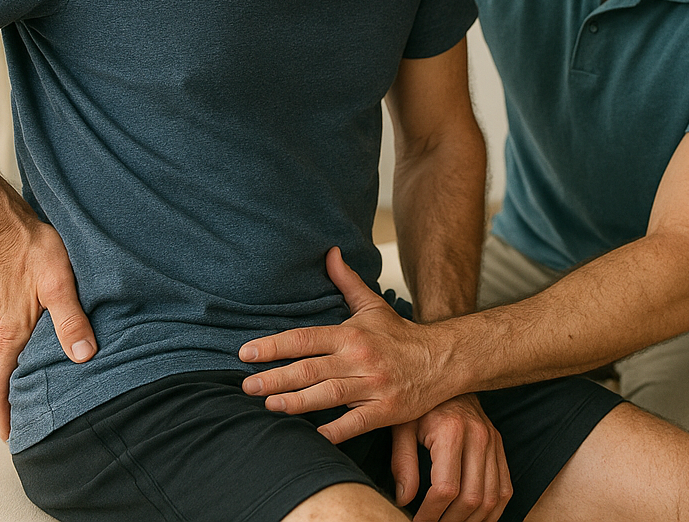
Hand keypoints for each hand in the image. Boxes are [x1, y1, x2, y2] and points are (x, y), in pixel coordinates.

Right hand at [0, 215, 95, 440]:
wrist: (10, 224)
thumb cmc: (36, 251)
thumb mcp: (60, 284)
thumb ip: (71, 320)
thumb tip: (83, 356)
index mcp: (11, 332)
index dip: (1, 411)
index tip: (7, 434)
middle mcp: (2, 329)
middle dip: (8, 402)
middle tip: (22, 422)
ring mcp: (2, 316)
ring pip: (6, 356)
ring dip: (15, 378)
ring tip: (33, 393)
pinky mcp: (7, 304)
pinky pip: (10, 339)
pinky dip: (19, 356)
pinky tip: (38, 352)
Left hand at [239, 247, 454, 443]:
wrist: (443, 359)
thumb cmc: (401, 335)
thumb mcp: (372, 305)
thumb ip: (346, 281)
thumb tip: (329, 252)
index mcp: (352, 335)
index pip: (305, 338)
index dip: (274, 346)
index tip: (246, 353)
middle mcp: (360, 359)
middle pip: (310, 369)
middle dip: (275, 377)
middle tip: (246, 386)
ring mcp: (373, 386)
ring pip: (329, 395)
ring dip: (297, 402)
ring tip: (269, 405)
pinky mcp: (385, 411)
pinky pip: (356, 423)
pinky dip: (335, 431)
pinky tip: (313, 437)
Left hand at [392, 394, 510, 521]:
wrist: (447, 374)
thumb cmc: (420, 404)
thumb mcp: (401, 427)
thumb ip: (402, 463)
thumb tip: (405, 500)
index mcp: (452, 431)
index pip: (446, 488)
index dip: (430, 514)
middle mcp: (479, 436)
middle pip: (472, 497)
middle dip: (451, 521)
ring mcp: (493, 442)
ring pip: (492, 498)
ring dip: (473, 521)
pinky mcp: (499, 446)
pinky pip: (505, 488)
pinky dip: (493, 510)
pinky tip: (475, 518)